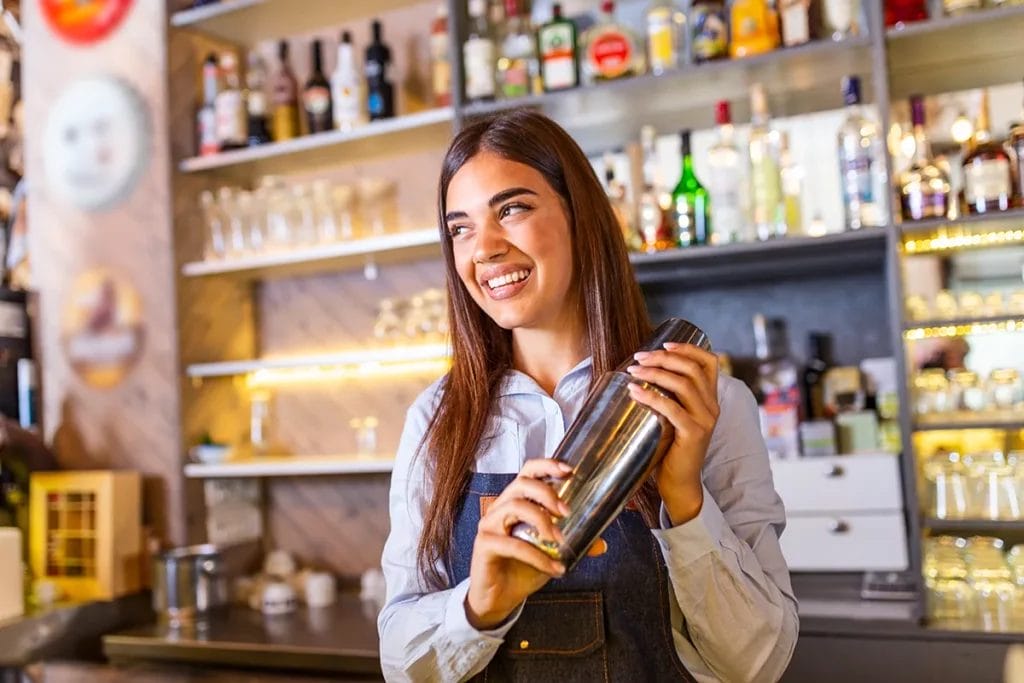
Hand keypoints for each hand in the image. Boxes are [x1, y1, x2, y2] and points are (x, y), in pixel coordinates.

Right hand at [465, 458, 569, 629]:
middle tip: (566, 512)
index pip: (527, 472)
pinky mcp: (484, 545)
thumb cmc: (521, 570)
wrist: (498, 600)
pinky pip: (512, 544)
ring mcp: (489, 525)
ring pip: (514, 506)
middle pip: (521, 484)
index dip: (546, 465)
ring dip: (542, 521)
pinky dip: (537, 556)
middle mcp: (499, 508)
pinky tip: (553, 569)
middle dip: (547, 494)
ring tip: (559, 540)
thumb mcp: (551, 554)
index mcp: (515, 502)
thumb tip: (601, 543)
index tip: (568, 470)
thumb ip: (573, 544)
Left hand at [625, 343, 719, 525]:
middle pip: (692, 369)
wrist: (679, 482)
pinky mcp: (694, 434)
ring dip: (656, 373)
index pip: (709, 362)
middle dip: (664, 358)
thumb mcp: (673, 416)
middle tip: (639, 357)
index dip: (688, 348)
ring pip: (684, 385)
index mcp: (709, 399)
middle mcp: (712, 406)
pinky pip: (672, 408)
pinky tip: (634, 391)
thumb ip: (668, 396)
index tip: (664, 344)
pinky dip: (651, 396)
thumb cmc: (670, 447)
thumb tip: (639, 371)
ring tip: (633, 371)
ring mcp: (705, 420)